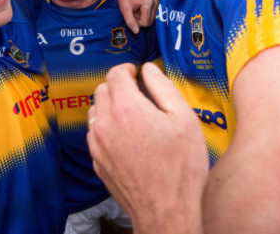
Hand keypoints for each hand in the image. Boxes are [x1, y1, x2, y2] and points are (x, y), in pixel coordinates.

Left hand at [87, 63, 207, 233]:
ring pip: (96, 111)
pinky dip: (107, 127)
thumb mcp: (184, 119)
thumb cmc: (180, 168)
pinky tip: (127, 136)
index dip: (127, 69)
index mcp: (126, 108)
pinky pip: (96, 133)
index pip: (115, 74)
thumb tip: (148, 69)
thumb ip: (163, 87)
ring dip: (110, 106)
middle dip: (118, 85)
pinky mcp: (97, 161)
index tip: (137, 73)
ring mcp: (98, 144)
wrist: (165, 211)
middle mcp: (105, 123)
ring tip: (133, 115)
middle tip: (138, 92)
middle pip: (102, 90)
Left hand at [117, 0, 157, 33]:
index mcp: (148, 3)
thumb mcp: (125, 10)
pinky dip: (145, 15)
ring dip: (142, 18)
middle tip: (133, 12)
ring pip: (151, 20)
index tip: (131, 14)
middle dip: (139, 20)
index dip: (136, 22)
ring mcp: (157, 3)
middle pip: (149, 22)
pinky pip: (152, 16)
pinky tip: (139, 9)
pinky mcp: (156, 4)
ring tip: (136, 10)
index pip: (145, 22)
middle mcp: (155, 3)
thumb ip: (130, 21)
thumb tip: (136, 32)